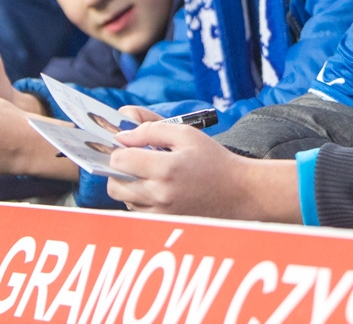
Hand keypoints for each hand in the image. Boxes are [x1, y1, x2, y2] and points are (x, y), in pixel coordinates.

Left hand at [106, 121, 299, 222]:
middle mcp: (160, 194)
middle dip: (120, 169)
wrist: (238, 192)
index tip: (130, 144)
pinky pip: (136, 211)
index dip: (121, 149)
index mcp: (166, 168)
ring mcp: (160, 213)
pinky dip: (138, 199)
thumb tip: (123, 135)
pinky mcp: (163, 223)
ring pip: (123, 198)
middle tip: (136, 159)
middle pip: (114, 183)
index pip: (119, 160)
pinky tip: (157, 188)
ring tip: (151, 174)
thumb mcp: (187, 134)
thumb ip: (151, 128)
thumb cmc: (214, 160)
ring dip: (129, 184)